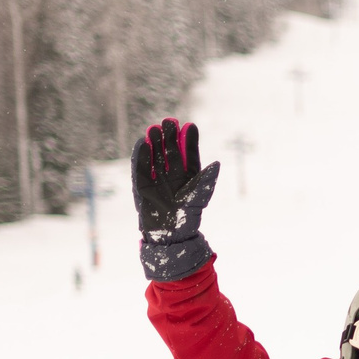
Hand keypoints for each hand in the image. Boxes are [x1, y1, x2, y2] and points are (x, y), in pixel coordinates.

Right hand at [131, 118, 220, 281]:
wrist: (169, 237)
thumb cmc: (188, 218)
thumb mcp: (198, 197)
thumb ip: (206, 181)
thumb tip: (216, 163)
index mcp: (189, 177)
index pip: (189, 155)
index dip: (188, 141)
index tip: (190, 126)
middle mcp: (173, 176)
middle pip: (171, 152)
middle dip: (170, 137)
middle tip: (169, 121)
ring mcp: (157, 180)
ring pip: (156, 157)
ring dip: (155, 143)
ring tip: (155, 128)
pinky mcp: (142, 186)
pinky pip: (141, 168)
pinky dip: (141, 156)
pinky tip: (143, 143)